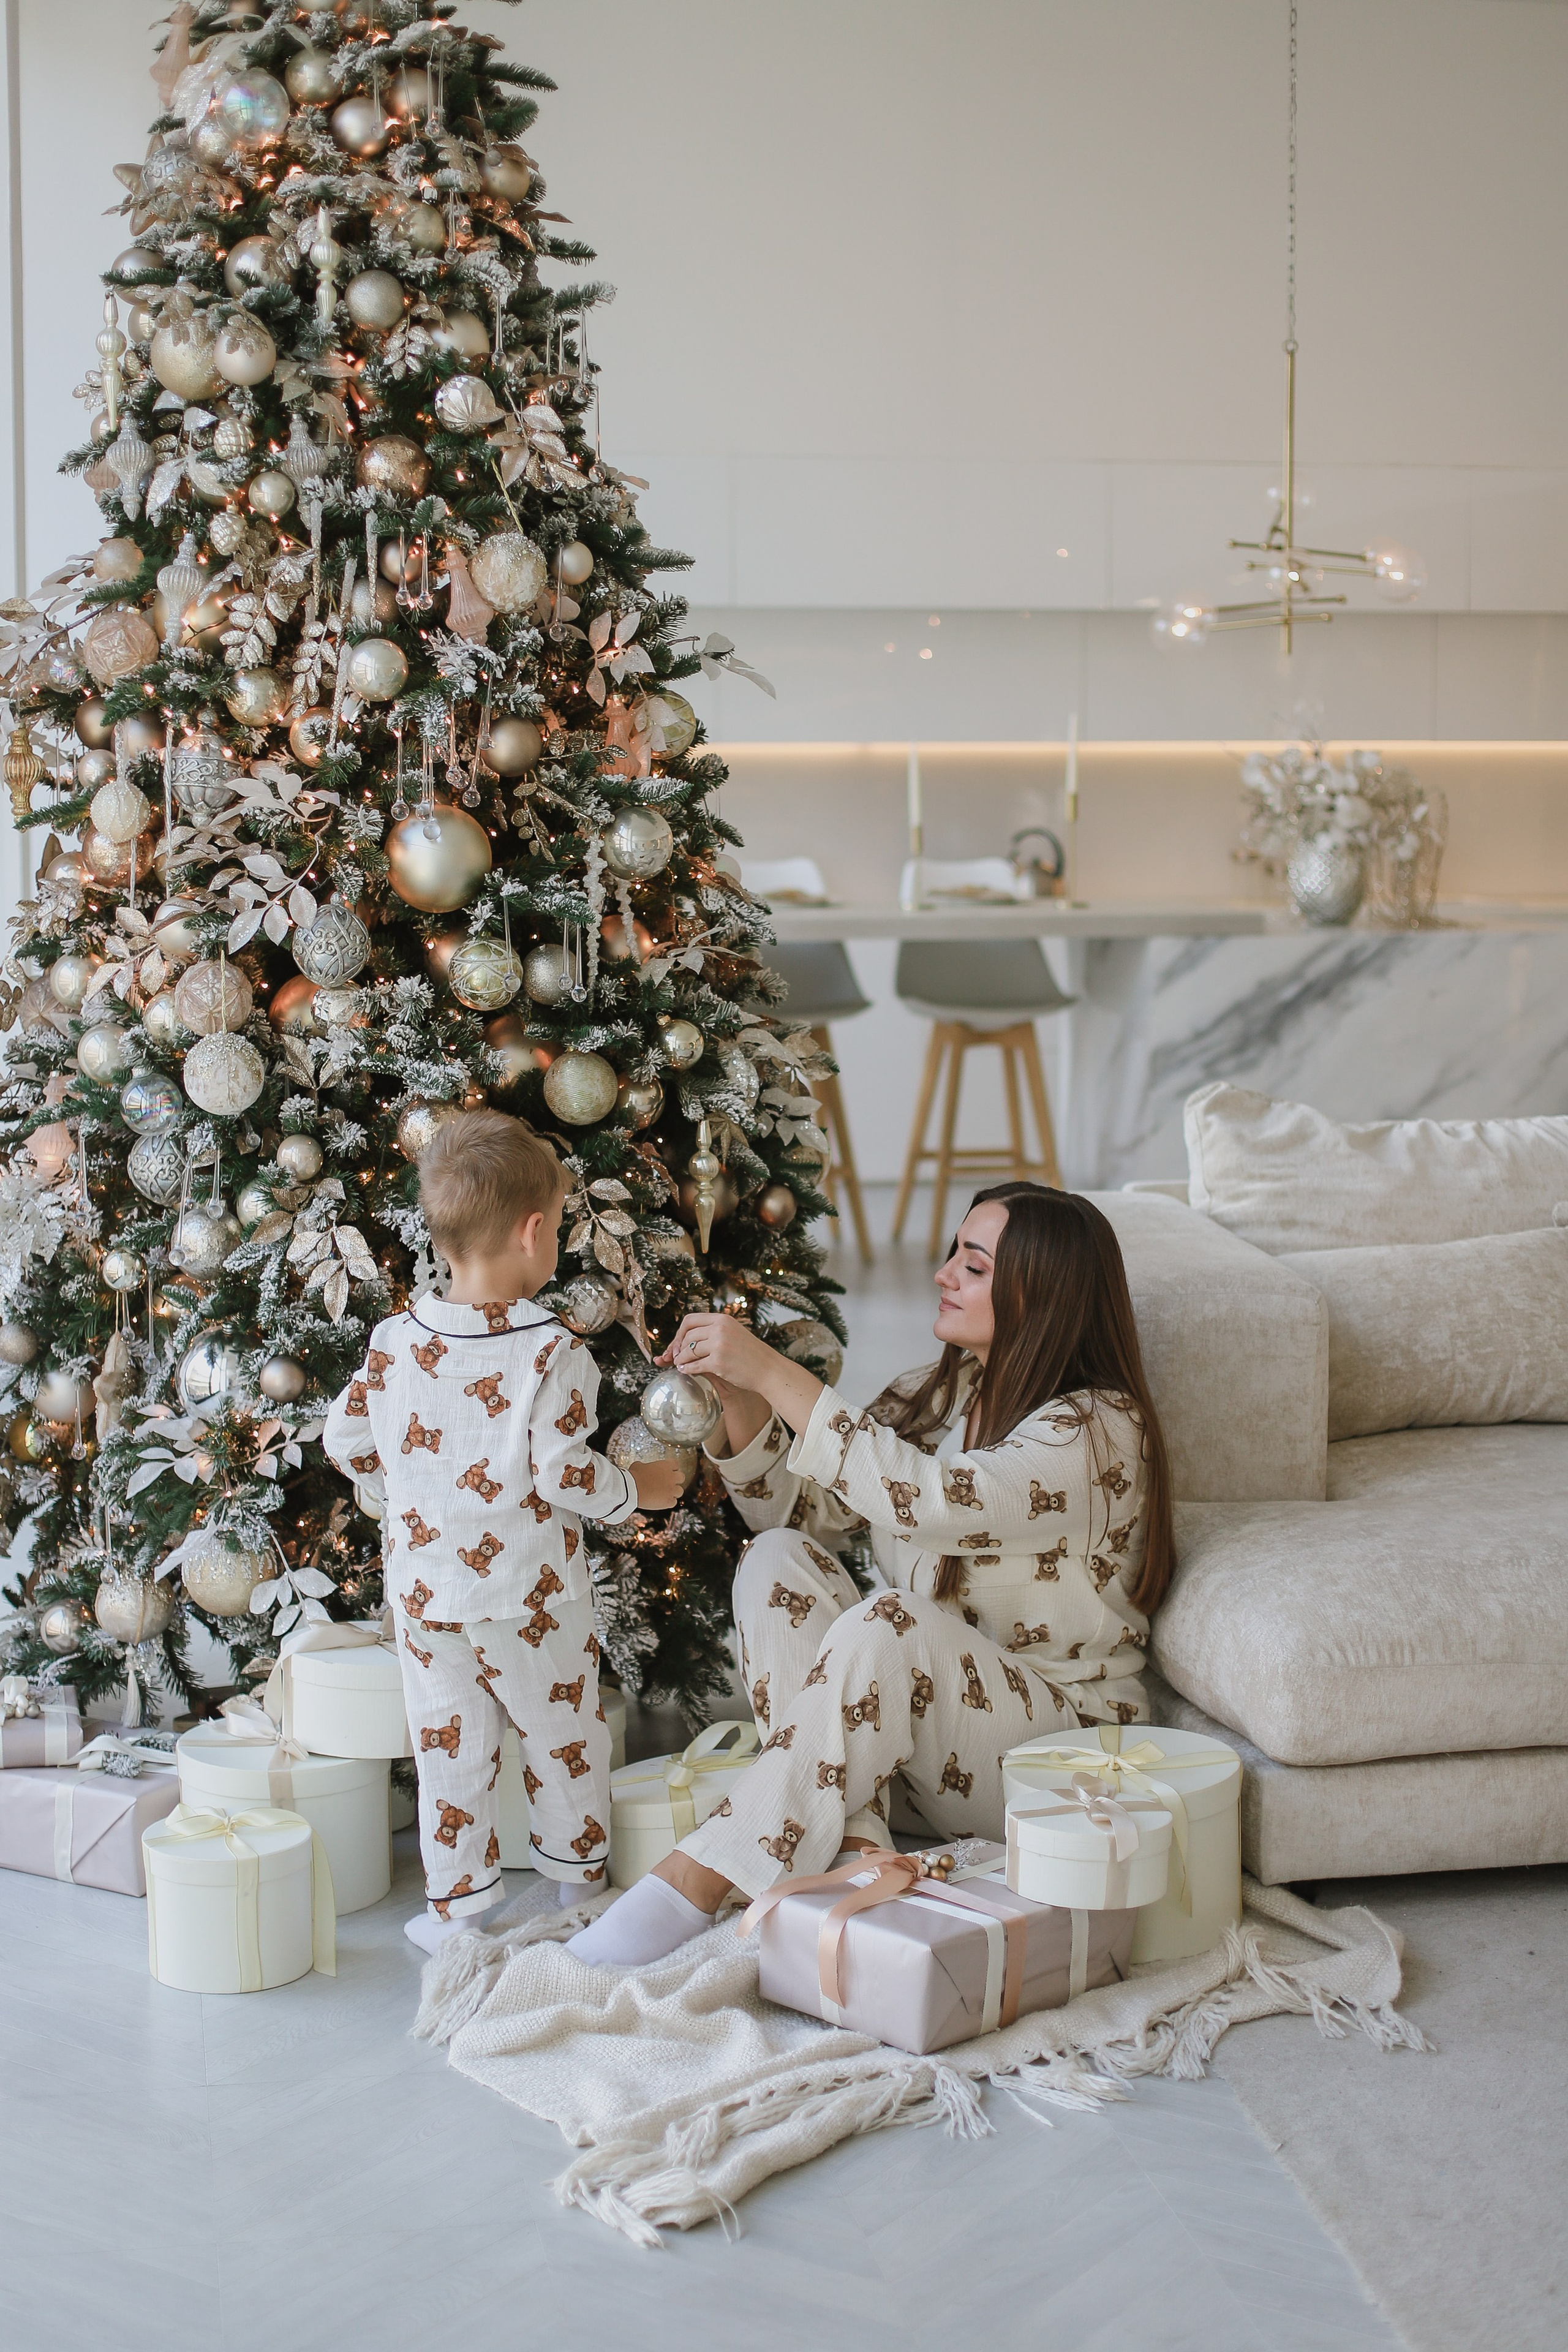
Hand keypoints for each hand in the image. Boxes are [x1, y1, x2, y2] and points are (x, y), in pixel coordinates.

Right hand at [629, 1455, 686, 1511]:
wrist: (632, 1489)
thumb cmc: (634, 1476)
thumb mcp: (638, 1466)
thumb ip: (645, 1466)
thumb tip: (642, 1467)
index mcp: (665, 1466)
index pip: (675, 1465)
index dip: (671, 1469)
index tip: (667, 1472)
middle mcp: (671, 1477)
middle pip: (681, 1477)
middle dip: (676, 1480)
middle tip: (668, 1483)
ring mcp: (671, 1490)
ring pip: (680, 1491)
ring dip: (673, 1492)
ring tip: (664, 1494)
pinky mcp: (669, 1501)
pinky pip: (673, 1502)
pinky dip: (668, 1502)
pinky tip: (661, 1502)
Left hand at [659, 1313, 827, 1438]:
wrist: (769, 1369)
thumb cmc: (751, 1354)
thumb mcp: (733, 1333)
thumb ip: (714, 1331)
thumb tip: (686, 1340)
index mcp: (722, 1319)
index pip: (690, 1320)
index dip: (679, 1333)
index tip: (677, 1344)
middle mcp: (719, 1329)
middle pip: (687, 1336)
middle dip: (678, 1348)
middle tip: (675, 1357)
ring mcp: (719, 1345)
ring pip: (688, 1351)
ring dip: (681, 1360)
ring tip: (680, 1364)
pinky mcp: (718, 1362)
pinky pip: (694, 1366)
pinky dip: (687, 1369)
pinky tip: (685, 1371)